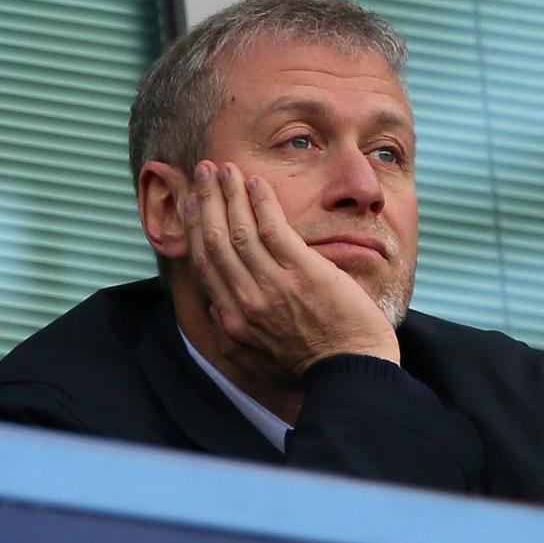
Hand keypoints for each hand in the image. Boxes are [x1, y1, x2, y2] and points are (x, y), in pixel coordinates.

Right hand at [182, 161, 399, 375]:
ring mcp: (273, 285)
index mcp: (233, 320)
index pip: (204, 265)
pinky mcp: (303, 272)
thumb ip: (234, 337)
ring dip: (229, 194)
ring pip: (238, 229)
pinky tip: (255, 182)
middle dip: (205, 202)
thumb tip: (216, 311)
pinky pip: (272, 229)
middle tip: (202, 173)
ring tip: (224, 168)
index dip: (195, 230)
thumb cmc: (313, 369)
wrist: (351, 374)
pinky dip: (260, 202)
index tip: (192, 206)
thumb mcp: (259, 361)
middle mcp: (245, 300)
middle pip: (214, 241)